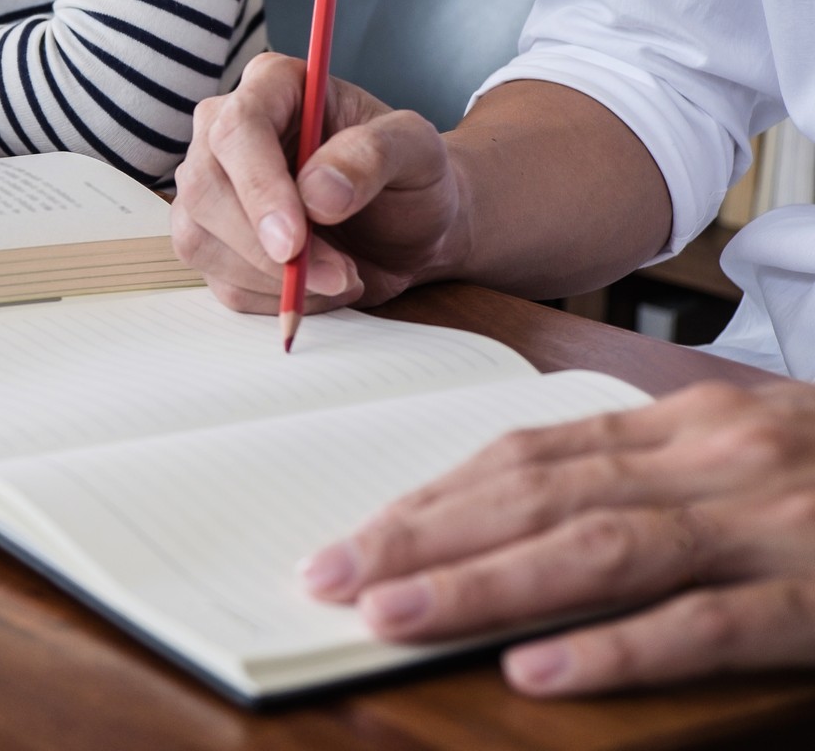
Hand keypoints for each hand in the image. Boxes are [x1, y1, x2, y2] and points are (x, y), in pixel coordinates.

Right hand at [168, 52, 466, 314]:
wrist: (409, 227)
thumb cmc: (411, 177)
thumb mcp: (417, 151)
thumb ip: (374, 155)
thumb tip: (317, 193)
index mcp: (273, 86)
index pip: (237, 128)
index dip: (259, 187)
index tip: (293, 241)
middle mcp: (225, 130)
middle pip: (204, 188)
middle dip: (266, 248)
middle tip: (337, 274)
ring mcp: (211, 187)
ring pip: (200, 241)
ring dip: (273, 279)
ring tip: (341, 275)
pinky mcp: (211, 240)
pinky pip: (221, 282)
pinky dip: (273, 298)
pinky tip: (316, 285)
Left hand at [298, 380, 814, 695]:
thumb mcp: (739, 457)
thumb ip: (638, 477)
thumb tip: (508, 520)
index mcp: (684, 425)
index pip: (527, 454)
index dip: (433, 496)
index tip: (351, 533)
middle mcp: (715, 459)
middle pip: (541, 496)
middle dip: (424, 538)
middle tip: (328, 577)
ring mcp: (772, 525)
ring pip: (604, 550)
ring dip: (486, 585)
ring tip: (391, 615)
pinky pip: (711, 626)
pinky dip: (621, 649)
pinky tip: (542, 672)